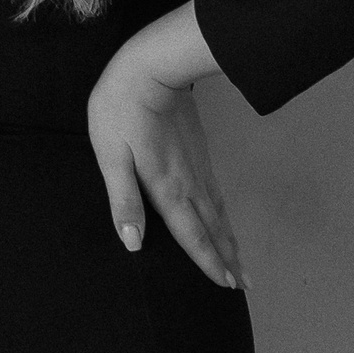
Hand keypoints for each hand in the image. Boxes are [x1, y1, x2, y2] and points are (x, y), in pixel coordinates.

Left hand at [88, 13, 244, 292]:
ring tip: (241, 262)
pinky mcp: (199, 152)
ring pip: (218, 212)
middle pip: (211, 228)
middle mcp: (188, 183)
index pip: (190, 234)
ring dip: (229, 239)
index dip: (207, 261)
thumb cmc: (120, 110)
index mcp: (165, 188)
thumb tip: (133, 243)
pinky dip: (224, 215)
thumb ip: (124, 200)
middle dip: (226, 258)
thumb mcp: (111, 156)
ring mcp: (197, 167)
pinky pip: (217, 193)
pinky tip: (224, 219)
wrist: (150, 67)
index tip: (225, 284)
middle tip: (243, 285)